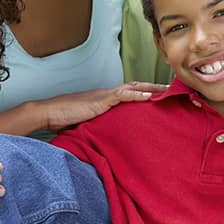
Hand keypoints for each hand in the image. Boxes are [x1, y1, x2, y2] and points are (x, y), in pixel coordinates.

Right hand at [37, 82, 166, 131]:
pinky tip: (150, 95)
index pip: (131, 92)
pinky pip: (122, 95)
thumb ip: (102, 125)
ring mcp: (105, 95)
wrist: (49, 113)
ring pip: (134, 87)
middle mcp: (108, 93)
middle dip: (156, 87)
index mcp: (107, 98)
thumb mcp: (89, 123)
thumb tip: (112, 137)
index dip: (147, 92)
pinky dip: (137, 94)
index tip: (163, 95)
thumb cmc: (65, 120)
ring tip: (169, 90)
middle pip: (137, 86)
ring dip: (152, 87)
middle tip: (174, 89)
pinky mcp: (100, 100)